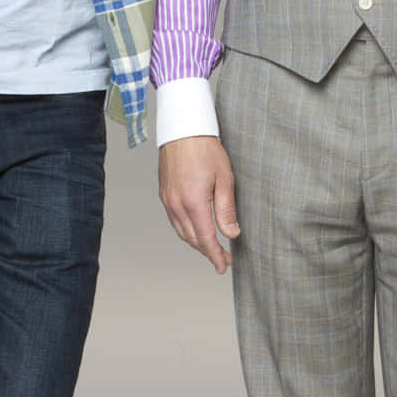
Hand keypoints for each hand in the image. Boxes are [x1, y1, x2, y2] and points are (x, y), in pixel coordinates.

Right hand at [159, 136, 240, 272]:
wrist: (182, 130)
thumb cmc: (205, 149)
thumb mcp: (225, 179)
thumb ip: (226, 209)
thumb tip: (231, 234)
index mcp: (193, 202)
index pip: (206, 239)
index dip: (216, 256)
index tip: (223, 266)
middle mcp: (177, 205)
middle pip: (193, 239)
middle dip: (208, 252)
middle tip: (224, 258)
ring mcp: (168, 200)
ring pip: (182, 232)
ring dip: (197, 243)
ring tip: (212, 247)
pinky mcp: (164, 195)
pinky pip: (175, 221)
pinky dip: (186, 231)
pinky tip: (197, 230)